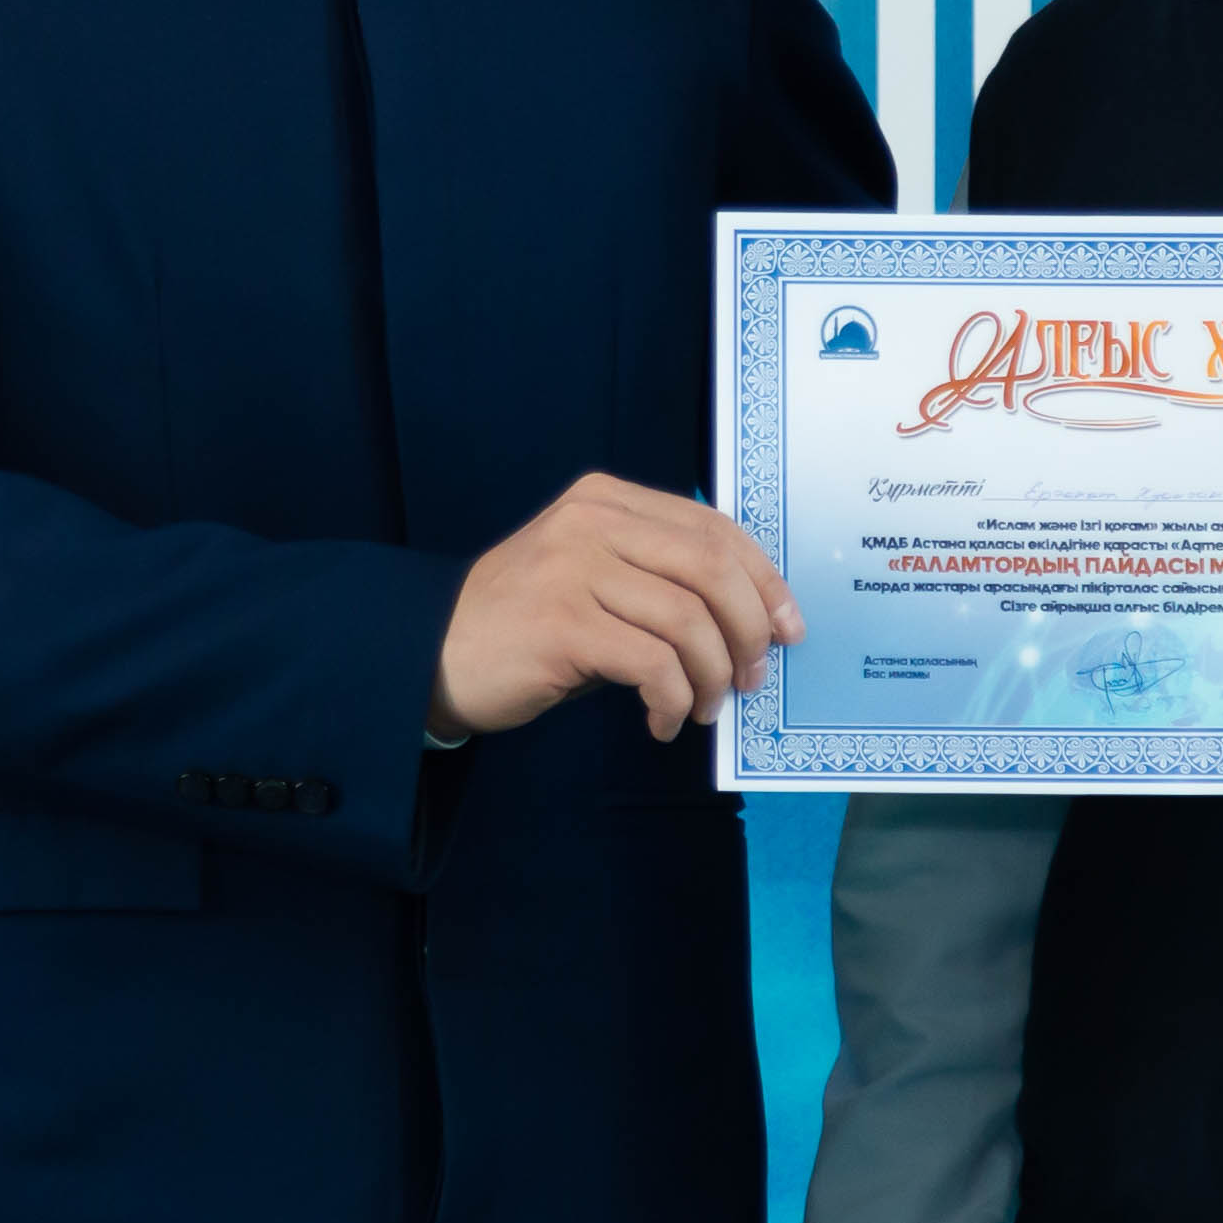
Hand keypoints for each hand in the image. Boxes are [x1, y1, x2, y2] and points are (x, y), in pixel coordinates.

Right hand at [435, 472, 800, 739]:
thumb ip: (658, 578)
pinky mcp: (563, 625)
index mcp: (606, 499)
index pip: (713, 527)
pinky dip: (673, 701)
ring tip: (702, 708)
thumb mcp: (593, 577)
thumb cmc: (527, 624)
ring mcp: (574, 569)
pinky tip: (662, 723)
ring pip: (688, 620)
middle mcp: (591, 523)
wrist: (435, 654)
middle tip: (753, 678)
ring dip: (713, 677)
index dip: (763, 580)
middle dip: (748, 630)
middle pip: (711, 567)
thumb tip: (750, 623)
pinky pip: (653, 665)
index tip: (787, 628)